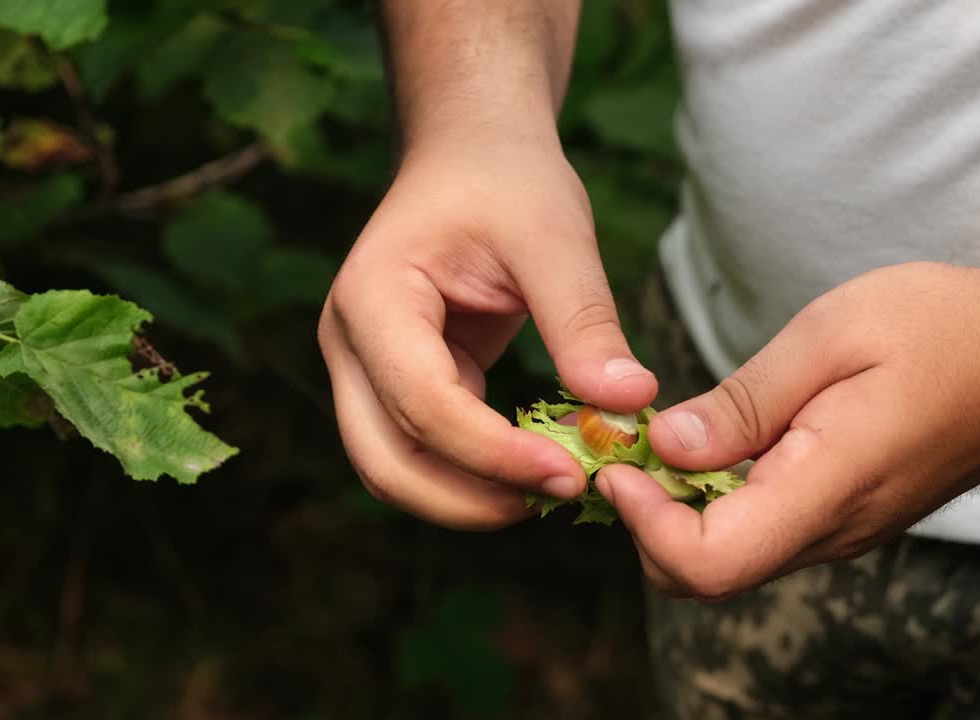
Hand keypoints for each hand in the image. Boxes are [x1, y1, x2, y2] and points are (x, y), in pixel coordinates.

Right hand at [318, 132, 656, 529]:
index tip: (571, 473)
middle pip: (387, 462)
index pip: (421, 403)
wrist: (473, 153)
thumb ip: (584, 321)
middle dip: (471, 498)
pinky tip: (542, 466)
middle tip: (564, 494)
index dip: (492, 453)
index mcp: (373, 298)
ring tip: (556, 487)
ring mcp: (367, 369)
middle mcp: (350, 343)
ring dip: (470, 497)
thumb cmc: (507, 179)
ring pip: (398, 470)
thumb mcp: (555, 237)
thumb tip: (629, 404)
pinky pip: (427, 452)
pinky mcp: (401, 384)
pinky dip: (477, 474)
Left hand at [597, 261, 979, 598]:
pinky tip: (713, 442)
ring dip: (679, 510)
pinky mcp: (848, 514)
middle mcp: (835, 531)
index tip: (622, 463)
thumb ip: (747, 402)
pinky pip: (764, 530)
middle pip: (708, 574)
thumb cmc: (948, 328)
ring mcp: (845, 530)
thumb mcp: (833, 335)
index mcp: (830, 487)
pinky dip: (718, 499)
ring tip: (662, 436)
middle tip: (629, 447)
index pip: (710, 562)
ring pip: (733, 556)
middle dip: (648, 522)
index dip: (645, 526)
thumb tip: (667, 448)